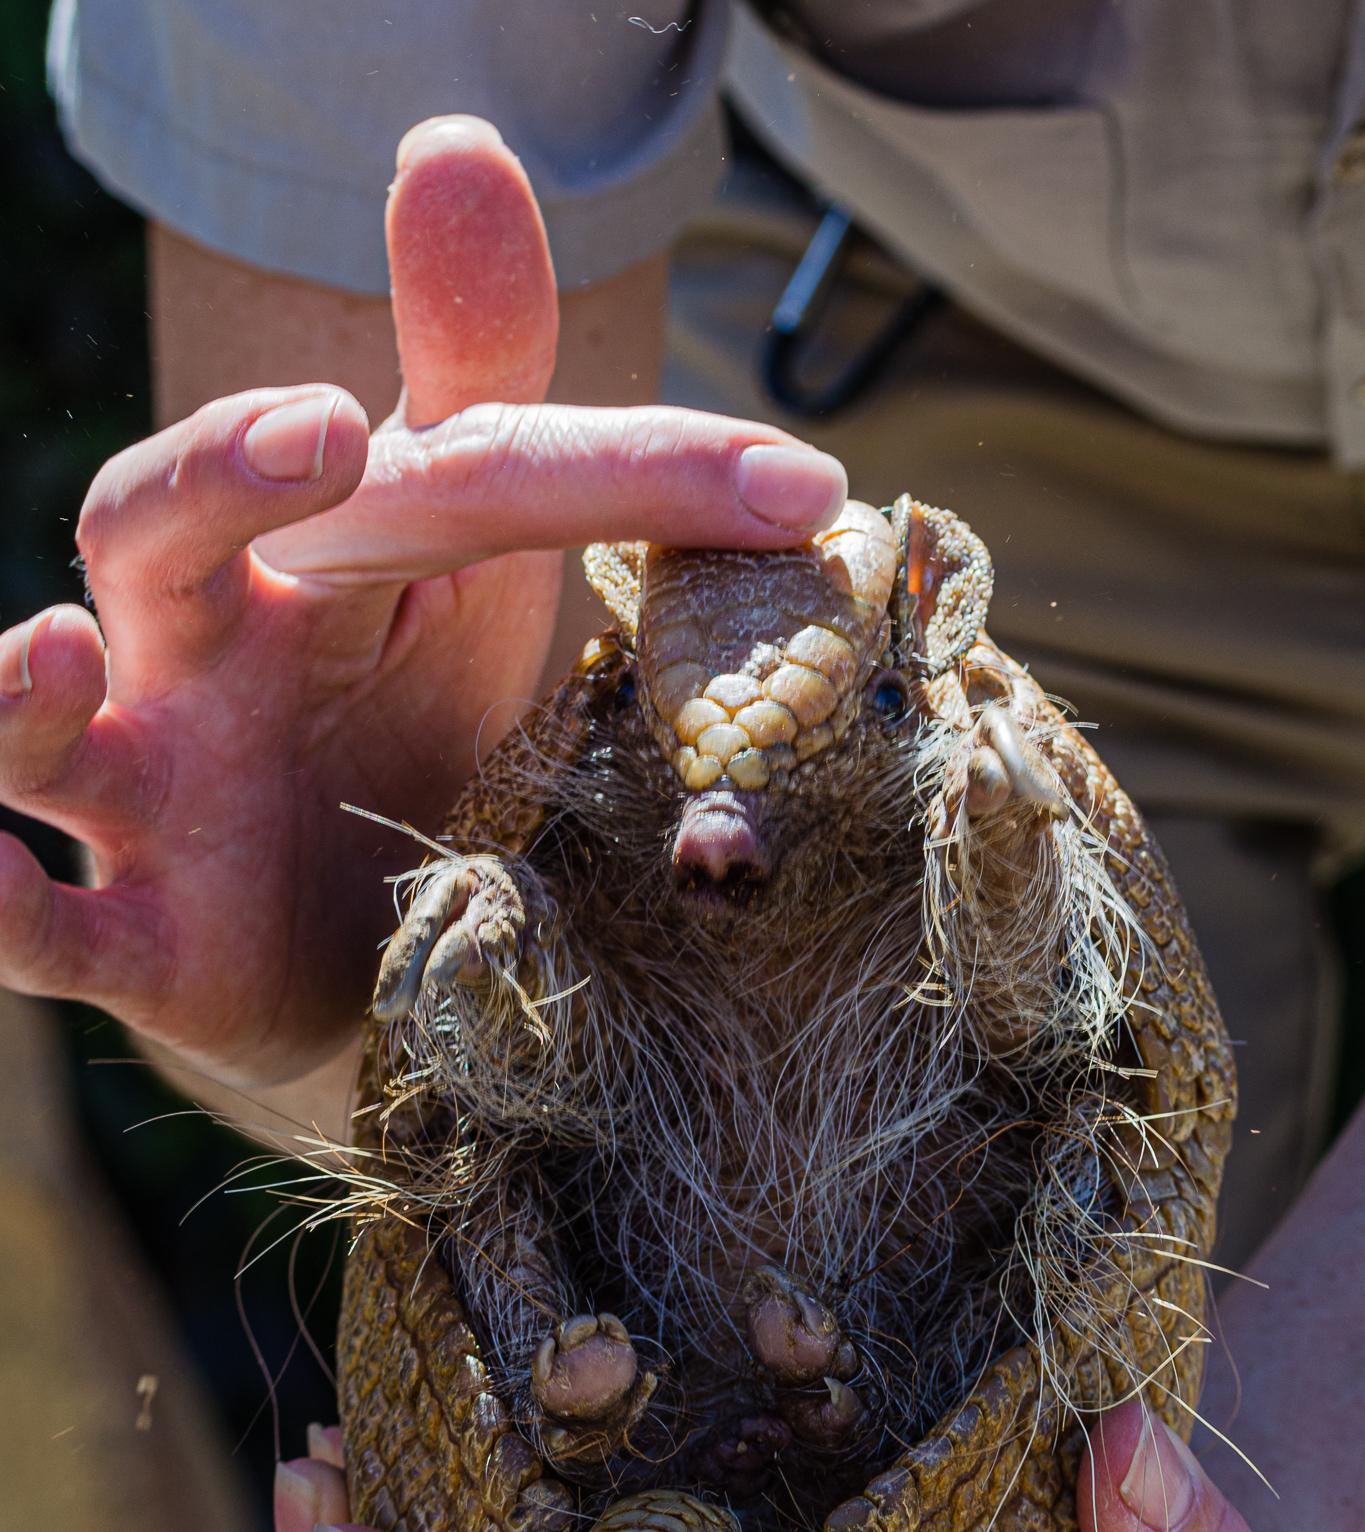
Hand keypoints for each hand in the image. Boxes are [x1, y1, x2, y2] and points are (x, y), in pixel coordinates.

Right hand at [0, 117, 845, 1114]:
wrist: (352, 958)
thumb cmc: (407, 735)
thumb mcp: (466, 574)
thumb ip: (492, 406)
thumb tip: (454, 135)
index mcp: (317, 553)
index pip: (456, 472)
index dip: (623, 470)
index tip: (800, 485)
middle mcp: (208, 650)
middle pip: (165, 526)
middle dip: (225, 472)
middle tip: (327, 429)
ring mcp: (156, 795)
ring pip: (44, 728)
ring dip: (21, 691)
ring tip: (48, 653)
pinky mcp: (143, 945)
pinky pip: (45, 932)